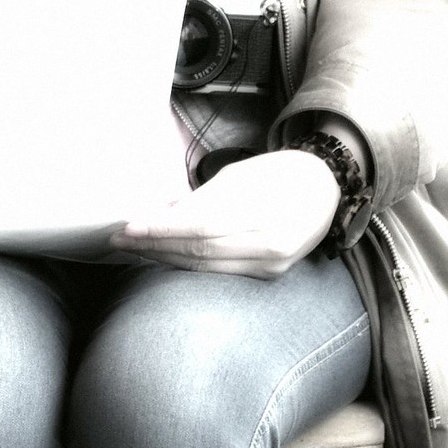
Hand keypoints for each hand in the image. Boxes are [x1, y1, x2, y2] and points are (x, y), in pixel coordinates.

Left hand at [116, 148, 338, 276]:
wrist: (326, 188)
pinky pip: (220, 272)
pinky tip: (168, 256)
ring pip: (206, 266)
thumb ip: (201, 197)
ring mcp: (272, 264)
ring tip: (136, 248)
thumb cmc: (281, 172)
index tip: (129, 226)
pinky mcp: (271, 275)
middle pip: (199, 250)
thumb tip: (160, 212)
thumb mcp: (240, 174)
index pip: (199, 225)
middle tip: (121, 239)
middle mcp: (269, 243)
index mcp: (263, 210)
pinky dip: (191, 264)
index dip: (160, 229)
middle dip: (155, 245)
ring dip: (167, 257)